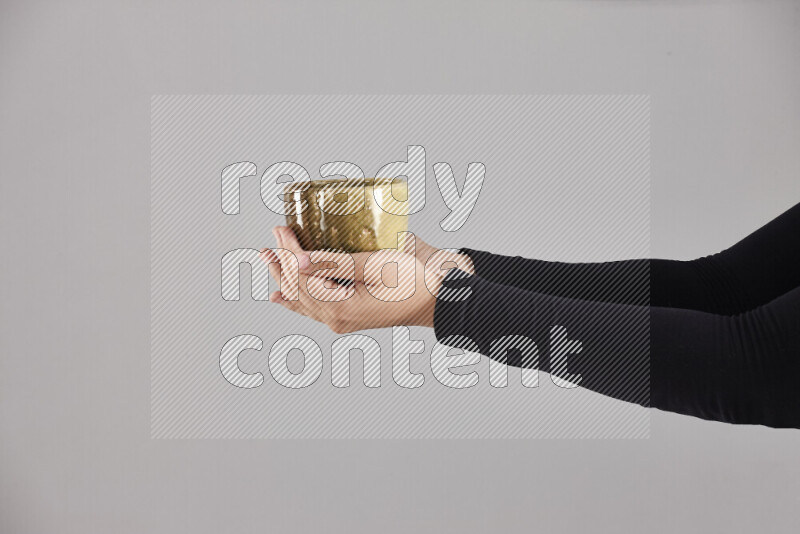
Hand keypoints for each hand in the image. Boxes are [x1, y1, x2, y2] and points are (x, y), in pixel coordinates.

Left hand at [260, 227, 473, 332]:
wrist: (439, 301)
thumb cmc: (415, 281)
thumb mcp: (375, 266)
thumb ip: (335, 263)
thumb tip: (300, 261)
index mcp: (341, 308)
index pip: (302, 277)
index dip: (289, 252)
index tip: (282, 230)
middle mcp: (336, 319)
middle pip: (296, 289)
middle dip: (281, 262)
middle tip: (272, 238)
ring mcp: (342, 320)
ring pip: (302, 299)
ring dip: (284, 277)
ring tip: (269, 258)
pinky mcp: (348, 316)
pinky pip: (313, 308)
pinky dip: (295, 299)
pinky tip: (280, 297)